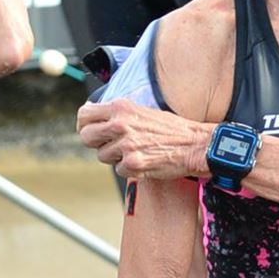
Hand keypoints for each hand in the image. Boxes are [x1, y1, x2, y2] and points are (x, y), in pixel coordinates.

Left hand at [77, 97, 206, 178]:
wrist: (195, 144)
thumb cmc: (171, 128)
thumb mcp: (141, 110)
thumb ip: (117, 113)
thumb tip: (91, 112)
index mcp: (121, 107)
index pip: (84, 114)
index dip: (83, 125)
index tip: (89, 129)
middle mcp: (120, 124)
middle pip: (86, 137)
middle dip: (95, 143)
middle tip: (109, 144)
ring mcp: (126, 145)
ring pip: (102, 156)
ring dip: (115, 157)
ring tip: (135, 151)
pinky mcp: (133, 164)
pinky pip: (119, 170)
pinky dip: (129, 169)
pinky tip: (144, 160)